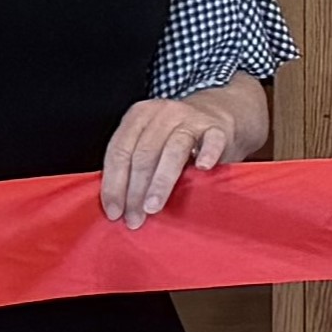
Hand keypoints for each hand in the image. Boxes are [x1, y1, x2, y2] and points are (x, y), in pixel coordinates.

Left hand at [99, 94, 239, 225]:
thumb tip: (117, 206)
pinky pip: (212, 141)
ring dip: (161, 182)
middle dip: (136, 190)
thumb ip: (132, 164)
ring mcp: (191, 119)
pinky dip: (207, 154)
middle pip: (144, 154)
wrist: (214, 119)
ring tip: (153, 207)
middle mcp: (163, 113)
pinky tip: (202, 168)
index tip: (114, 212)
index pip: (120, 151)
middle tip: (134, 218)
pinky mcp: (217, 128)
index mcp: (138, 115)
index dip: (114, 184)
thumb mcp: (147, 142)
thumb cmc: (173, 139)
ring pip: (173, 149)